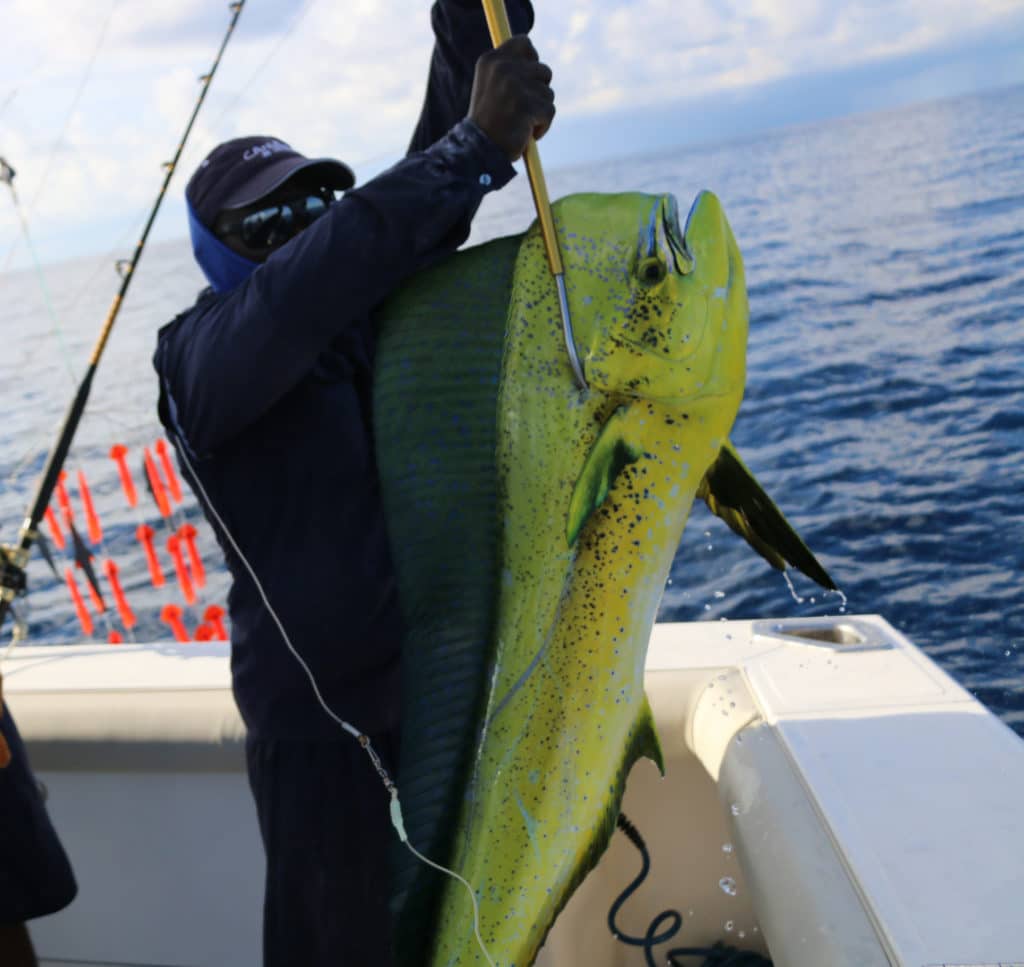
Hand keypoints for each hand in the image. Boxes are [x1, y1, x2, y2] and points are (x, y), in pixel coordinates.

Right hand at [468, 36, 554, 161]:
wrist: (478, 151)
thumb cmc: (488, 123)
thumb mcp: (491, 88)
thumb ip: (509, 71)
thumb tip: (535, 62)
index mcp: (491, 60)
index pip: (524, 43)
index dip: (532, 61)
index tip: (528, 80)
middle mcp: (502, 67)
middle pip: (544, 70)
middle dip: (539, 92)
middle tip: (522, 110)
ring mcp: (515, 85)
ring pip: (548, 93)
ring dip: (540, 112)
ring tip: (521, 123)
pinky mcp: (527, 105)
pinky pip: (549, 111)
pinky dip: (542, 126)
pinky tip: (526, 134)